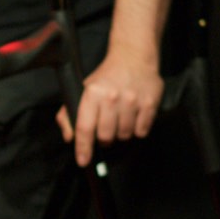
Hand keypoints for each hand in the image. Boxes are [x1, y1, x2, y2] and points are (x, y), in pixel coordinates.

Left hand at [57, 50, 163, 167]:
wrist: (133, 58)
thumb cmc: (106, 77)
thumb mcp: (83, 90)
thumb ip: (70, 114)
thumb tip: (69, 138)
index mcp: (93, 93)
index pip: (85, 127)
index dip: (83, 148)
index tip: (83, 161)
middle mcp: (112, 97)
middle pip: (106, 136)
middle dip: (104, 139)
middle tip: (105, 130)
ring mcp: (132, 100)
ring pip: (124, 136)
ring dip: (121, 134)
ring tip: (120, 120)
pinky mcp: (150, 103)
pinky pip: (142, 131)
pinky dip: (137, 130)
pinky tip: (133, 118)